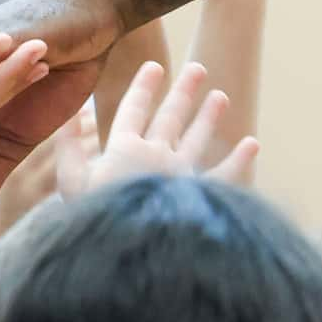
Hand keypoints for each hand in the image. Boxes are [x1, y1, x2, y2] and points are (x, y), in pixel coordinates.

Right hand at [51, 59, 257, 197]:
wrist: (125, 254)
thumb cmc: (93, 217)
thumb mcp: (71, 182)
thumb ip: (69, 144)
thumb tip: (72, 109)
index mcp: (124, 148)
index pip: (134, 109)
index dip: (143, 87)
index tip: (154, 66)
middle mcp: (156, 154)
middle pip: (171, 117)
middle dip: (184, 91)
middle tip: (198, 69)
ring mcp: (181, 174)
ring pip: (198, 138)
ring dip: (209, 116)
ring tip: (221, 96)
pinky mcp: (199, 196)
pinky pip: (224, 175)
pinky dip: (239, 160)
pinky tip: (253, 143)